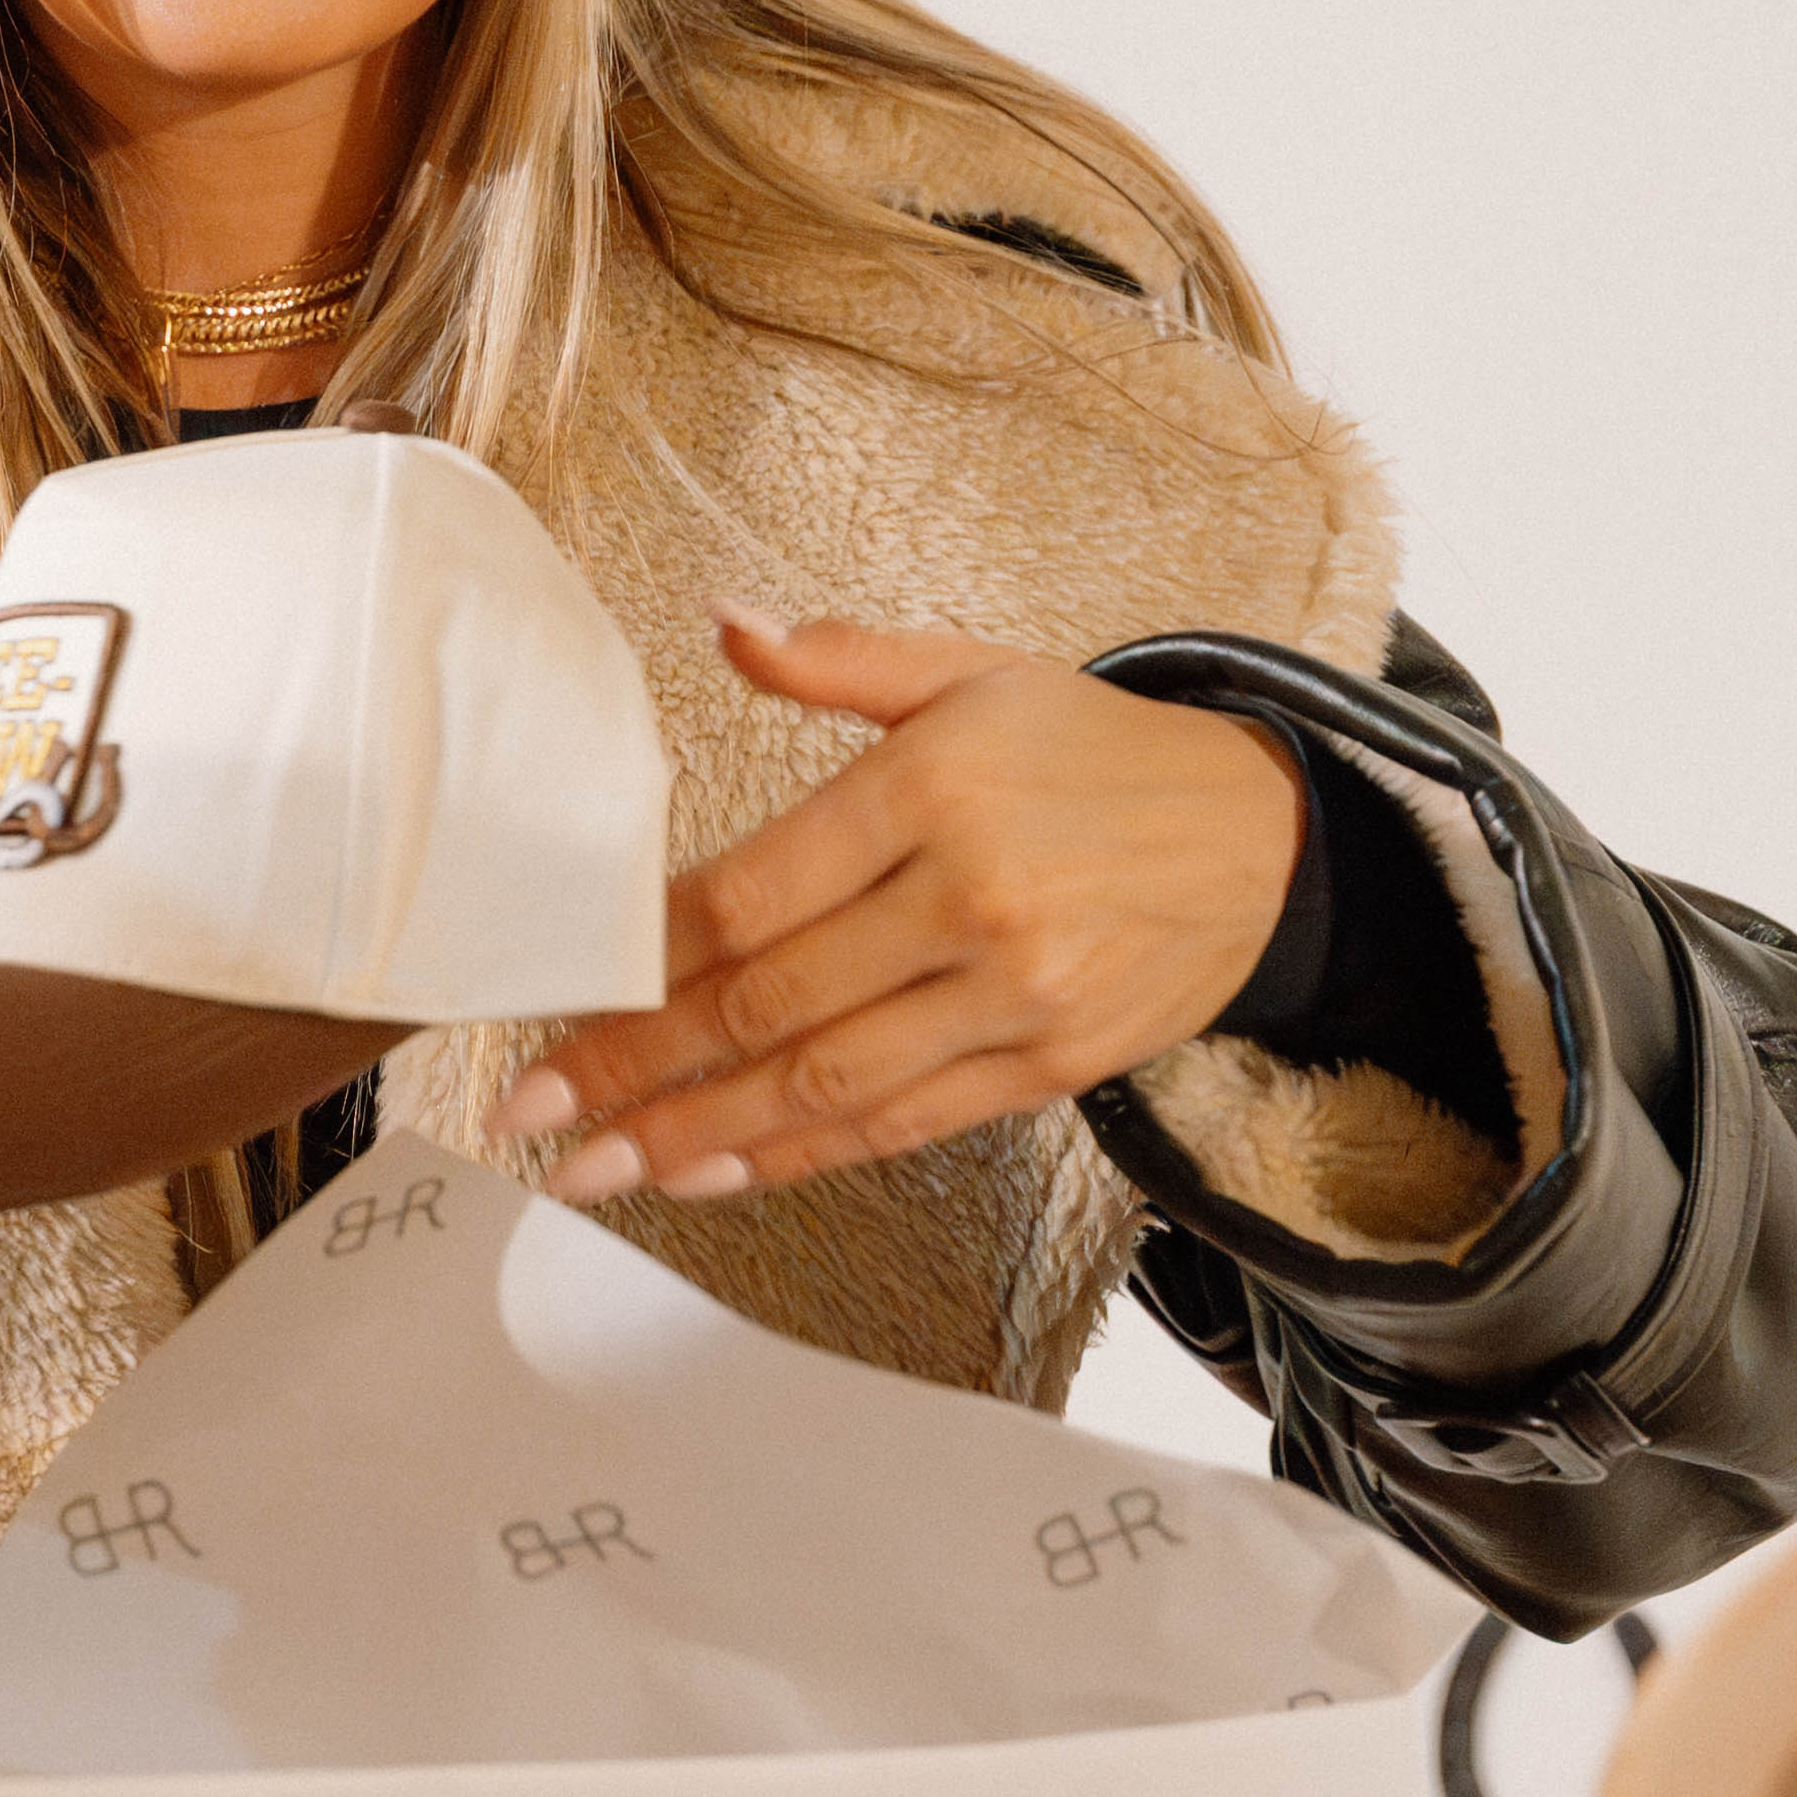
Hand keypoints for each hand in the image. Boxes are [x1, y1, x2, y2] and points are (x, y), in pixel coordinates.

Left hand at [502, 621, 1302, 1204]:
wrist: (1263, 836)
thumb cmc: (1092, 751)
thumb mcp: (974, 671)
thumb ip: (841, 657)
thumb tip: (724, 622)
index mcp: (931, 788)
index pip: (752, 892)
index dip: (643, 960)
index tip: (557, 999)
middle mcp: (968, 898)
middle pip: (767, 1002)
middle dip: (635, 1067)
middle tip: (533, 1111)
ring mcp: (1011, 994)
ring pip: (824, 1082)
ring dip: (697, 1136)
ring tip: (595, 1168)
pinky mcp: (1048, 1065)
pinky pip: (900, 1124)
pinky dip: (799, 1156)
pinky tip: (716, 1174)